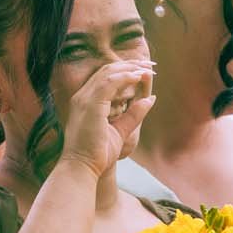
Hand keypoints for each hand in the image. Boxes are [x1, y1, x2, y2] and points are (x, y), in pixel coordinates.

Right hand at [58, 58, 156, 178]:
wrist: (82, 168)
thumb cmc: (98, 154)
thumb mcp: (120, 130)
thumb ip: (134, 114)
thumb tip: (151, 99)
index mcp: (85, 101)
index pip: (105, 77)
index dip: (125, 71)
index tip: (144, 72)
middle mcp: (82, 96)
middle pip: (107, 70)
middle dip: (130, 65)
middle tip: (151, 65)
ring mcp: (84, 99)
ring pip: (108, 73)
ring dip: (131, 68)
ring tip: (149, 68)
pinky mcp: (91, 104)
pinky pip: (110, 82)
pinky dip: (126, 77)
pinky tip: (140, 76)